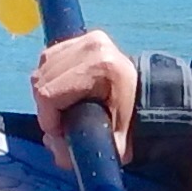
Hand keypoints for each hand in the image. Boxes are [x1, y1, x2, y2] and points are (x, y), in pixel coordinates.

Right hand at [31, 30, 137, 152]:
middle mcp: (91, 47)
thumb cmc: (133, 119)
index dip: (48, 119)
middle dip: (46, 108)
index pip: (49, 94)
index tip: (59, 133)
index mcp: (101, 67)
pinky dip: (50, 78)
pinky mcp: (80, 38)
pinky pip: (48, 60)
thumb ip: (85, 152)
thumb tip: (55, 151)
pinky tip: (64, 91)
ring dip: (46, 93)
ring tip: (63, 107)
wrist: (150, 93)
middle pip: (41, 81)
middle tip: (61, 123)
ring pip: (42, 70)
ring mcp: (85, 39)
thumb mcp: (115, 143)